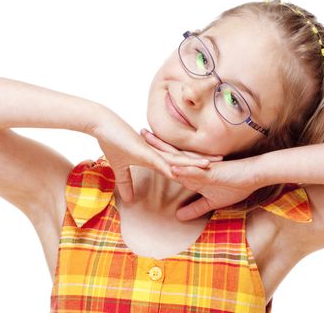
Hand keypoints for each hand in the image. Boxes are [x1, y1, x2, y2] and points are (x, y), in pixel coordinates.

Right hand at [93, 111, 221, 202]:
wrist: (101, 124)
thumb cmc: (112, 141)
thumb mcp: (120, 167)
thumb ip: (126, 182)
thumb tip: (128, 200)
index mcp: (156, 157)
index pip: (179, 163)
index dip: (194, 166)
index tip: (209, 169)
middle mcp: (158, 154)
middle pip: (184, 159)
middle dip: (202, 162)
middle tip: (222, 164)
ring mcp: (151, 152)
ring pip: (177, 160)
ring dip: (193, 163)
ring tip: (211, 165)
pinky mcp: (142, 152)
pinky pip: (159, 161)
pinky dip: (170, 167)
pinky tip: (181, 172)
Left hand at [140, 128, 262, 219]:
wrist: (254, 176)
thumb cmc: (235, 185)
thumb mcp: (211, 202)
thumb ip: (194, 208)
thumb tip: (179, 217)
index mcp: (192, 173)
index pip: (169, 163)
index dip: (156, 155)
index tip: (140, 148)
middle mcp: (194, 167)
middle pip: (170, 155)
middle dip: (154, 146)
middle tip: (138, 133)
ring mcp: (203, 168)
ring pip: (180, 159)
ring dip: (164, 150)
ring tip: (148, 141)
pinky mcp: (213, 172)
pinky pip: (197, 172)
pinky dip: (185, 170)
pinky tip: (172, 168)